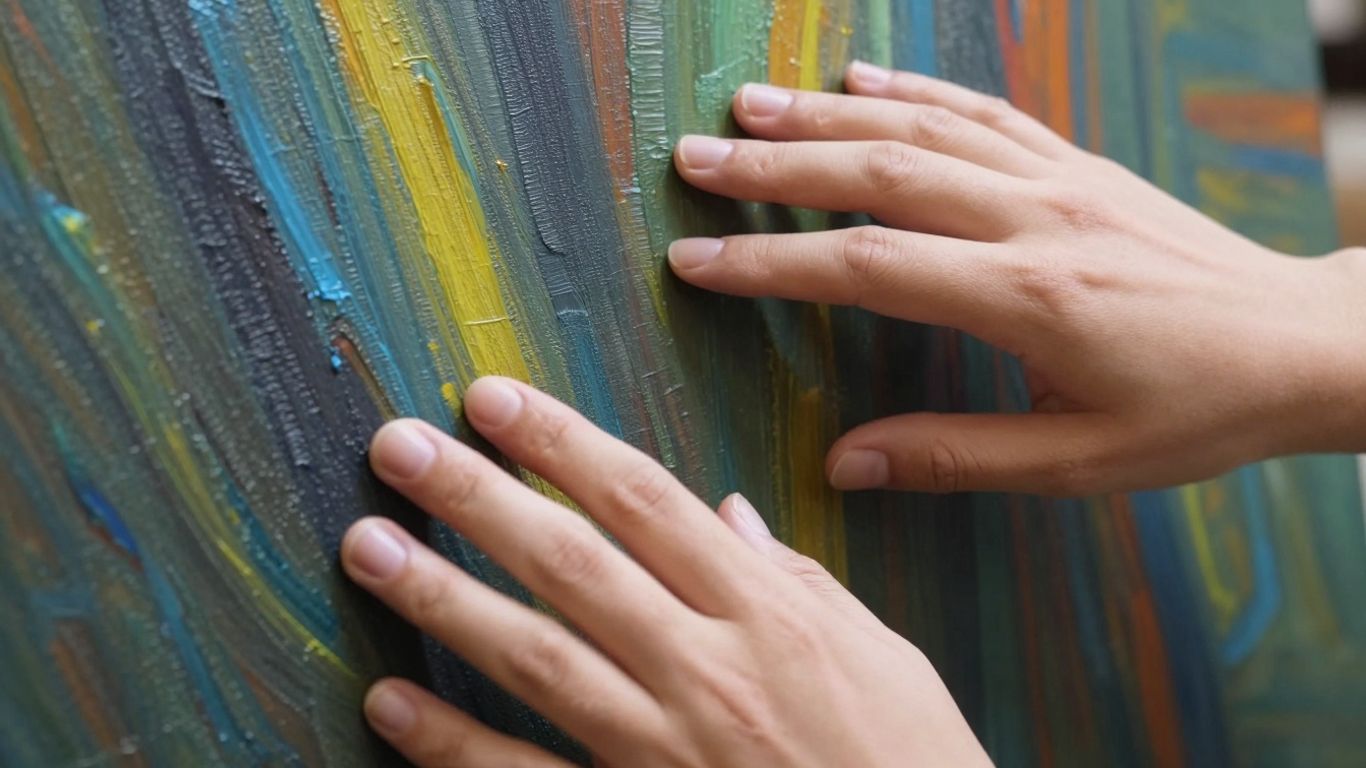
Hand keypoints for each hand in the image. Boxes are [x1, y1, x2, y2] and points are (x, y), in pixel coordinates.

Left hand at [342, 377, 989, 766]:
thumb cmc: (915, 766)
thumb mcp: (885, 657)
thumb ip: (799, 579)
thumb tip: (725, 513)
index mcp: (769, 613)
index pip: (644, 502)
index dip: (561, 444)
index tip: (493, 402)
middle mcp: (708, 669)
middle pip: (572, 561)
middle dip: (478, 496)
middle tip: (398, 446)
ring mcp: (666, 749)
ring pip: (537, 655)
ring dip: (443, 596)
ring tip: (368, 545)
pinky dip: (454, 742)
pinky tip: (389, 701)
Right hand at [668, 61, 1365, 496]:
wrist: (1304, 343)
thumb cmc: (1199, 411)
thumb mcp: (1081, 463)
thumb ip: (956, 458)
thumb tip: (845, 462)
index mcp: (1028, 297)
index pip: (868, 267)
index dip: (770, 263)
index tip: (696, 261)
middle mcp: (1035, 219)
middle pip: (880, 174)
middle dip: (775, 167)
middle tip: (694, 158)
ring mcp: (1058, 179)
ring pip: (923, 128)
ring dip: (827, 114)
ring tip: (748, 106)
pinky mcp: (1078, 163)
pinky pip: (984, 111)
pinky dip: (915, 89)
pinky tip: (861, 77)